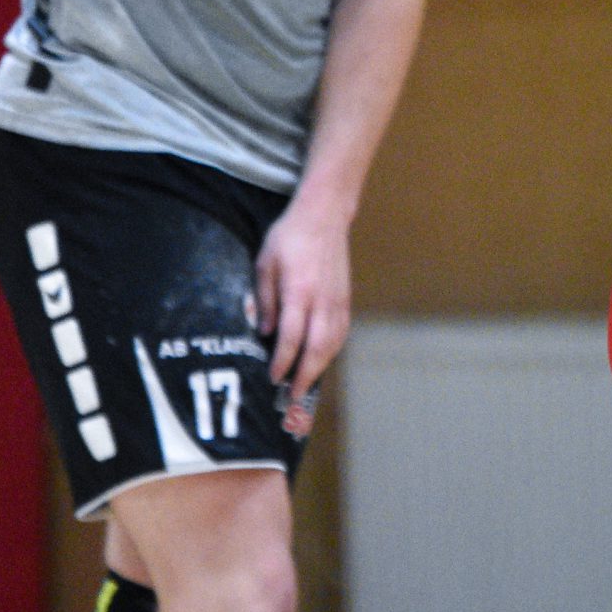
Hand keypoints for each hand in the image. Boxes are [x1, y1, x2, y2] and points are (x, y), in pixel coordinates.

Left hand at [255, 204, 350, 407]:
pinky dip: (332, 351)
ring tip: (305, 384)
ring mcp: (338, 299)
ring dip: (320, 367)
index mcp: (299, 289)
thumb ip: (265, 299)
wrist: (324, 215)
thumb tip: (265, 333)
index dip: (282, 362)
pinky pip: (341, 332)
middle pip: (317, 347)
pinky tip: (321, 359)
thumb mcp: (265, 263)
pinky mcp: (346, 297)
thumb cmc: (290, 236)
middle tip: (292, 396)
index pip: (292, 336)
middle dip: (305, 375)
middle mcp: (322, 298)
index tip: (272, 378)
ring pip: (333, 343)